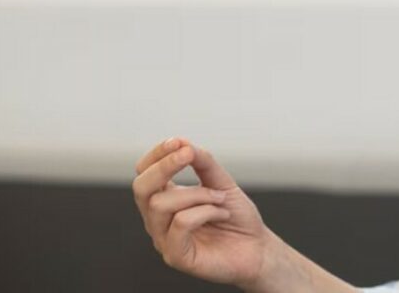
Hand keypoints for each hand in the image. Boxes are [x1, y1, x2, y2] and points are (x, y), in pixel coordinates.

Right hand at [132, 138, 268, 286]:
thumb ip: (204, 163)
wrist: (257, 248)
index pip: (144, 173)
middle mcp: (159, 219)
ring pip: (160, 204)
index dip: (157, 155)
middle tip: (188, 154)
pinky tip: (221, 214)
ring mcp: (164, 239)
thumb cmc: (237, 218)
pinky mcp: (176, 256)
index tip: (178, 142)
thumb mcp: (222, 183)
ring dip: (197, 193)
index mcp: (166, 198)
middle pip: (141, 188)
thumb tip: (184, 144)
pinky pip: (179, 224)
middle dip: (163, 166)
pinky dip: (204, 211)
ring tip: (220, 198)